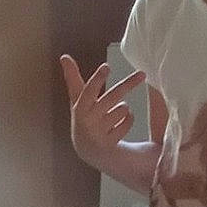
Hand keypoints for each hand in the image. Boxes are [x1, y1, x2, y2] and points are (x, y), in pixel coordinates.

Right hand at [60, 54, 144, 172]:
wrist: (87, 150)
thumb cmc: (84, 117)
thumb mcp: (77, 99)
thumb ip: (72, 78)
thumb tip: (63, 56)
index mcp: (80, 106)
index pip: (88, 91)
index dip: (97, 79)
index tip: (106, 66)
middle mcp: (87, 119)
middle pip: (112, 97)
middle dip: (127, 84)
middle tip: (142, 74)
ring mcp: (98, 132)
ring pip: (122, 109)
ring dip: (124, 109)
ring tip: (116, 113)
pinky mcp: (109, 143)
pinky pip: (127, 122)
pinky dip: (128, 120)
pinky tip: (120, 124)